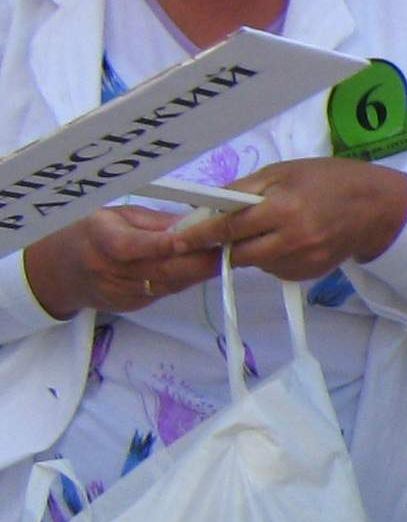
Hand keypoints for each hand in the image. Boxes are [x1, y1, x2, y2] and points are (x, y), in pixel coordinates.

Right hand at [22, 203, 212, 318]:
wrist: (60, 271)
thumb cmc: (91, 233)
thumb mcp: (116, 215)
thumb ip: (155, 221)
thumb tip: (194, 220)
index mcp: (103, 240)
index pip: (139, 246)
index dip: (171, 244)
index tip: (202, 237)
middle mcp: (111, 270)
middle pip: (164, 270)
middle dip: (201, 261)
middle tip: (231, 247)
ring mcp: (122, 292)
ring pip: (170, 284)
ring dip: (201, 272)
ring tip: (227, 256)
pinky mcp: (132, 305)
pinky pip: (166, 292)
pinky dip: (187, 280)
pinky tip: (204, 269)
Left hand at [165, 159, 406, 281]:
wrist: (377, 208)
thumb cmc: (328, 180)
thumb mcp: (283, 172)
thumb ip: (243, 190)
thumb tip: (206, 206)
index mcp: (283, 208)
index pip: (229, 226)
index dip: (199, 234)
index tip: (175, 239)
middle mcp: (293, 239)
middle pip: (237, 253)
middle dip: (221, 246)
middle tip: (214, 237)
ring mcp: (303, 260)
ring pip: (255, 263)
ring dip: (248, 250)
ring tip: (266, 230)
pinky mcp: (310, 274)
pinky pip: (274, 270)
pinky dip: (270, 258)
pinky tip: (285, 241)